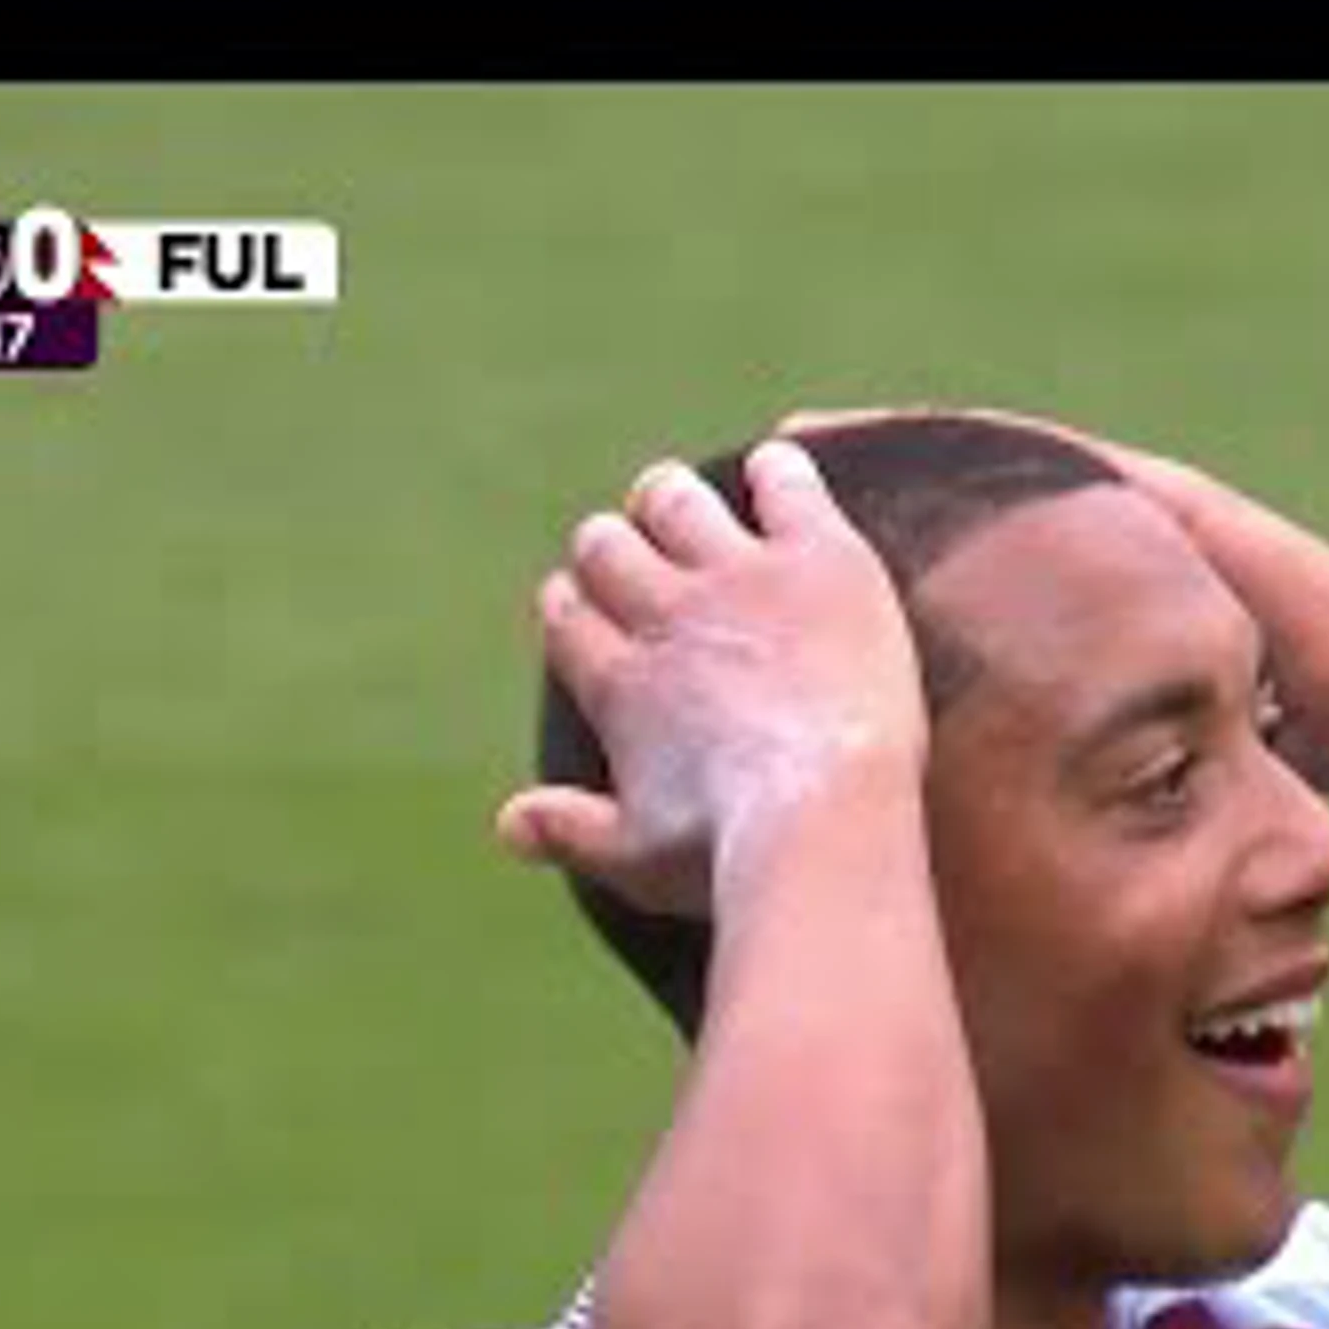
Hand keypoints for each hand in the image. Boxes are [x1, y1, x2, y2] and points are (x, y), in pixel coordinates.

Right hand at [497, 439, 925, 916]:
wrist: (823, 816)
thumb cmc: (729, 852)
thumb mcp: (635, 856)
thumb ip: (570, 830)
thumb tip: (506, 825)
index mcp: (617, 683)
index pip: (568, 615)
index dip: (572, 604)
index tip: (583, 605)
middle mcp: (664, 615)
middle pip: (608, 546)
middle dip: (613, 544)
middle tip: (634, 547)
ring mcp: (738, 577)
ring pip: (677, 500)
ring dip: (673, 498)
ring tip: (683, 502)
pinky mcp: (815, 556)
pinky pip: (783, 483)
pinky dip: (777, 472)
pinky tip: (778, 473)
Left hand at [778, 403, 1328, 797]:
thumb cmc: (1271, 746)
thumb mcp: (1135, 763)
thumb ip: (1070, 780)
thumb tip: (992, 860)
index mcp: (1078, 612)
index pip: (954, 570)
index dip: (863, 562)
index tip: (770, 571)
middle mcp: (1090, 549)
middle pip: (950, 504)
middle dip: (853, 490)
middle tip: (745, 486)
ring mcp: (1128, 508)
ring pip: (988, 464)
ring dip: (896, 445)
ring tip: (797, 442)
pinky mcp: (1164, 492)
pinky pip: (1053, 457)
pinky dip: (978, 441)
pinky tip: (910, 431)